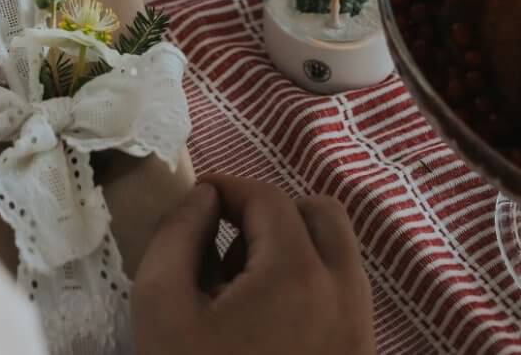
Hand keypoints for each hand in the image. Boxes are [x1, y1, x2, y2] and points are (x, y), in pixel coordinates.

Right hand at [134, 175, 374, 354]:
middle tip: (230, 246)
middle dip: (273, 214)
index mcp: (296, 274)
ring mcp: (361, 333)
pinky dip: (312, 289)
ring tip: (247, 291)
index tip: (196, 203)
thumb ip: (177, 235)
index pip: (267, 197)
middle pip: (322, 214)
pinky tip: (269, 327)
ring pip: (340, 257)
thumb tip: (205, 199)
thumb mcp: (161, 306)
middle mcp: (344, 295)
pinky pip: (345, 298)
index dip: (227, 188)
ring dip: (296, 250)